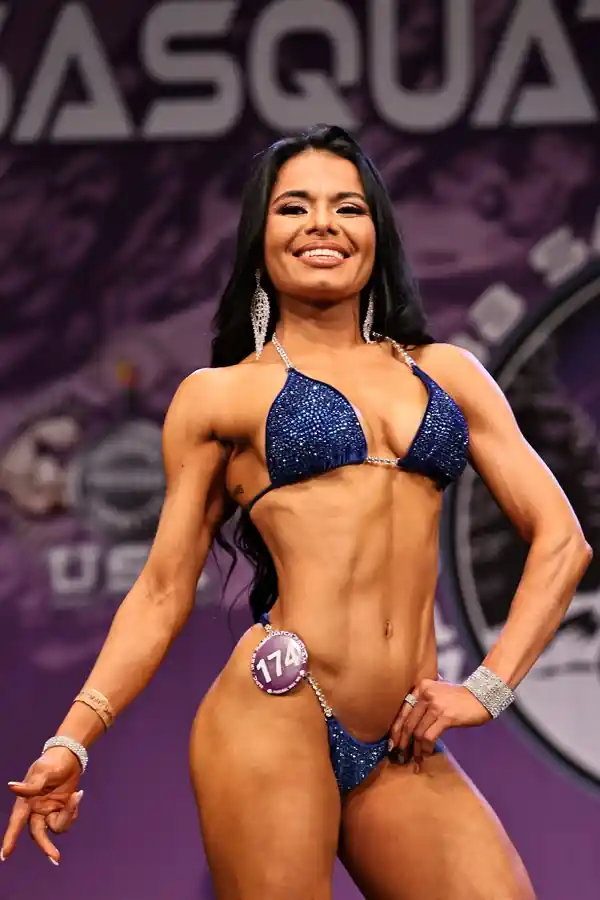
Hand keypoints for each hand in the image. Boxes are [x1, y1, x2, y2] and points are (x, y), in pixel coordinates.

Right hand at [2, 747, 83, 864]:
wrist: (69, 757)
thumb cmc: (52, 762)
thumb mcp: (43, 771)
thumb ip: (31, 784)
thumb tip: (11, 788)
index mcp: (27, 801)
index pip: (16, 822)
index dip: (10, 838)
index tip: (4, 856)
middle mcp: (36, 809)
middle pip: (38, 834)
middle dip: (46, 847)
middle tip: (56, 859)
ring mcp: (49, 811)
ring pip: (56, 827)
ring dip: (68, 815)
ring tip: (77, 795)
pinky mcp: (61, 810)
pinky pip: (67, 820)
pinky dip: (73, 810)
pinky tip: (77, 795)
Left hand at [389, 679, 491, 771]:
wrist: (481, 696)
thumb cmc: (458, 699)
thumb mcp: (436, 695)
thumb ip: (422, 705)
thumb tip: (408, 730)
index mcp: (420, 687)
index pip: (403, 711)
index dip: (396, 729)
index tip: (392, 744)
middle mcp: (425, 694)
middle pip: (408, 722)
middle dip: (402, 742)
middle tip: (400, 756)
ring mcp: (435, 705)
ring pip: (417, 732)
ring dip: (414, 749)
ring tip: (414, 760)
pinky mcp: (445, 716)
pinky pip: (429, 736)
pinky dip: (425, 748)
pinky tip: (425, 755)